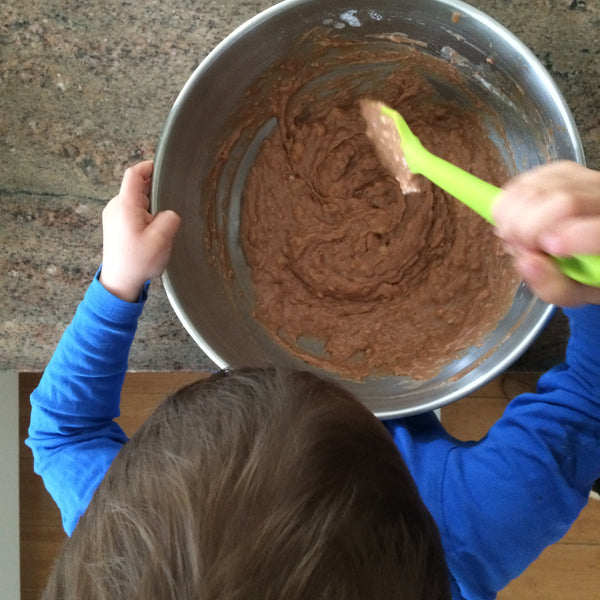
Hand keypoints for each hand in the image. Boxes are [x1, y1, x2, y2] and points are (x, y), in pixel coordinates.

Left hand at [99, 161, 180, 301]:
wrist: (119, 283)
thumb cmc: (138, 262)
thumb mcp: (161, 239)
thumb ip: (169, 218)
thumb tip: (169, 213)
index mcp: (125, 205)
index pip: (134, 174)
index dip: (149, 167)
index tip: (163, 168)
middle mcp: (116, 207)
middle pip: (136, 187)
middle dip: (155, 192)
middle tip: (171, 204)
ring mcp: (113, 217)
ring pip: (136, 201)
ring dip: (151, 207)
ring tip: (162, 224)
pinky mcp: (115, 227)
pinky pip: (132, 213)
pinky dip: (145, 216)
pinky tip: (154, 232)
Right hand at [492, 161, 599, 306]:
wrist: (587, 247)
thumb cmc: (584, 273)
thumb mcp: (573, 292)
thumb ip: (552, 285)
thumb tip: (527, 261)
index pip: (597, 230)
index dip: (568, 238)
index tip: (540, 252)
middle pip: (562, 202)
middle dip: (525, 228)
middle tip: (517, 247)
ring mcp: (584, 178)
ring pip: (537, 188)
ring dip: (511, 217)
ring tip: (515, 237)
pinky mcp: (561, 170)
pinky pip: (525, 181)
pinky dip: (508, 204)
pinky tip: (514, 220)